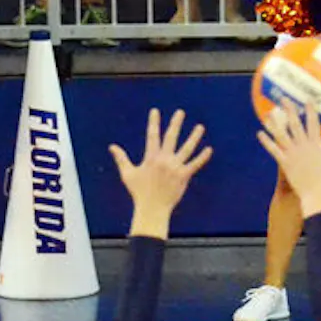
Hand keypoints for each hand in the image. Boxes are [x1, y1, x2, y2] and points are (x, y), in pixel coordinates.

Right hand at [109, 108, 211, 238]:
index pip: (152, 135)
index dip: (153, 122)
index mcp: (151, 158)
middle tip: (180, 112)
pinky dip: (202, 157)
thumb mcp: (127, 174)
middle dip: (175, 123)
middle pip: (171, 137)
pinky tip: (209, 149)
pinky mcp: (183, 176)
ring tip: (200, 127)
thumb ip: (121, 158)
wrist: (152, 209)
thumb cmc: (139, 193)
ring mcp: (175, 167)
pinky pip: (195, 164)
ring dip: (194, 137)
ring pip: (187, 149)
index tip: (155, 111)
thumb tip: (112, 146)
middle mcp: (164, 160)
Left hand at [255, 103, 320, 217]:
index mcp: (316, 144)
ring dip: (274, 123)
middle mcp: (303, 146)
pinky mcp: (285, 163)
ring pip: (281, 135)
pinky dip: (266, 141)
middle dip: (289, 110)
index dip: (310, 110)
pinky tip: (260, 133)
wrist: (318, 195)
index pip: (313, 122)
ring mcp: (293, 154)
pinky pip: (274, 150)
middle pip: (294, 124)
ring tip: (268, 113)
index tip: (307, 99)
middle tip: (283, 99)